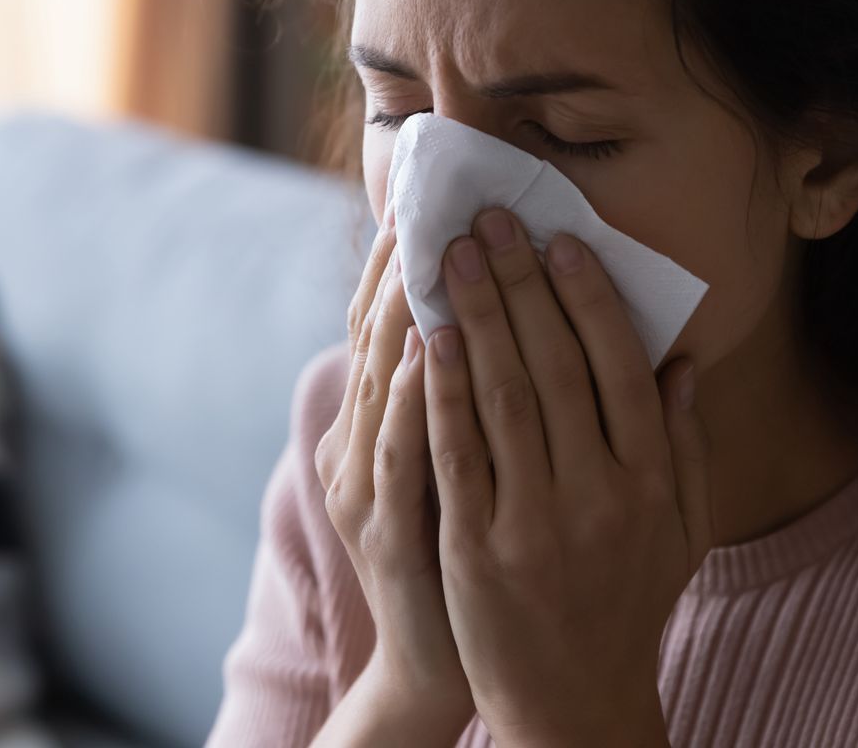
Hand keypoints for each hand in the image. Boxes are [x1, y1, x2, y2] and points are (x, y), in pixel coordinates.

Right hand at [313, 201, 474, 722]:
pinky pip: (401, 454)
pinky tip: (431, 350)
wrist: (447, 659)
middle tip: (430, 202)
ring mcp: (364, 488)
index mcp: (377, 424)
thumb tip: (502, 308)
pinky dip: (412, 399)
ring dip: (405, 314)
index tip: (428, 198)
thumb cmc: (472, 549)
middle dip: (404, 268)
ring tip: (428, 251)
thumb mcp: (466, 457)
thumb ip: (476, 389)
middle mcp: (356, 445)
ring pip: (382, 384)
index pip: (387, 324)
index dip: (400, 261)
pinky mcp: (388, 531)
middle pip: (376, 339)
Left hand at [422, 206, 710, 746]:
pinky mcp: (477, 554)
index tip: (561, 242)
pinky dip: (441, 390)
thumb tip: (682, 362)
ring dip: (477, 318)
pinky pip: (457, 454)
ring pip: (503, 399)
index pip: (621, 369)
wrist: (576, 703)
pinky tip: (428, 338)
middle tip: (491, 223)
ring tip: (454, 257)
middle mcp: (600, 498)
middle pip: (557, 368)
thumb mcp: (682, 531)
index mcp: (653, 484)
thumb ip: (685, 446)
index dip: (589, 300)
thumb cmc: (630, 604)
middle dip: (522, 286)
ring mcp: (535, 527)